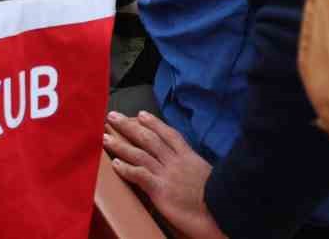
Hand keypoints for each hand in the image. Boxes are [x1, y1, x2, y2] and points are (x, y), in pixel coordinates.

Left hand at [104, 111, 226, 238]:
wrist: (223, 214)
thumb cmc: (219, 199)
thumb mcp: (208, 176)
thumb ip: (194, 168)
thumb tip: (189, 167)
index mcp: (189, 157)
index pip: (169, 134)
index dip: (154, 123)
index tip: (141, 114)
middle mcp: (176, 162)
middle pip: (148, 138)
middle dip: (129, 126)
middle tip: (113, 116)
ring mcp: (167, 175)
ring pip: (139, 153)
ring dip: (120, 144)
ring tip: (105, 137)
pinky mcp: (161, 190)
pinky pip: (139, 175)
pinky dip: (126, 168)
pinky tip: (114, 164)